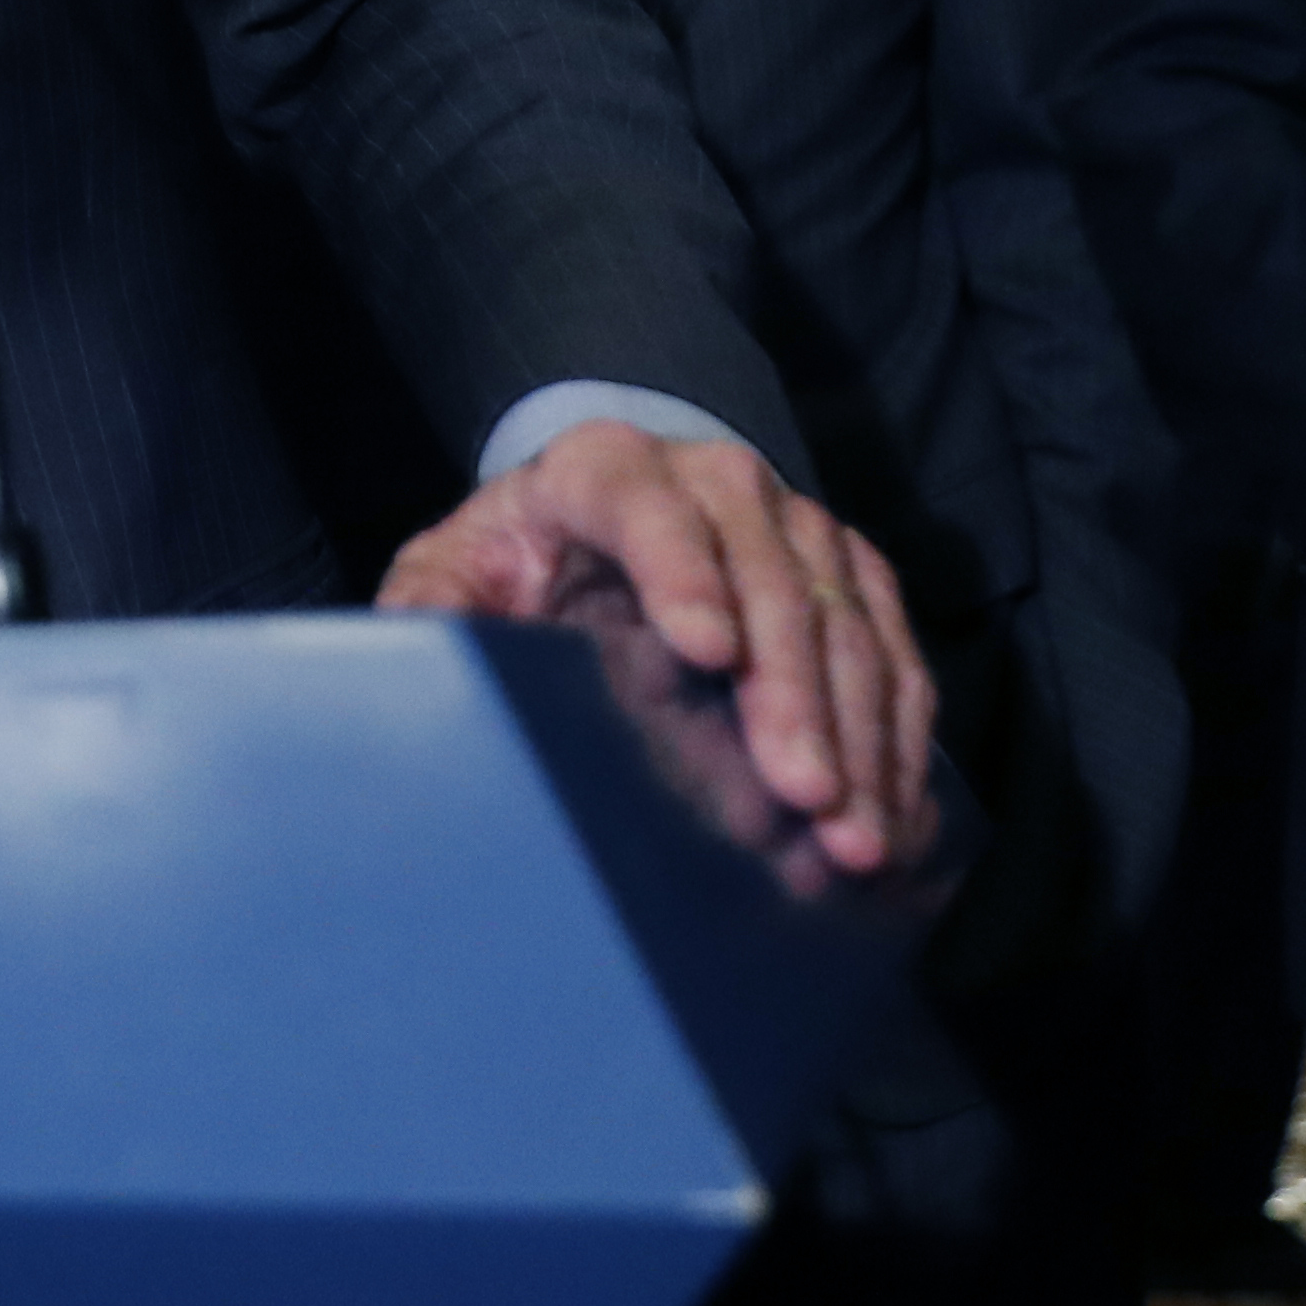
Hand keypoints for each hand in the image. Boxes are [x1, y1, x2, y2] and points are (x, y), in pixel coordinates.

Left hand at [379, 419, 940, 878]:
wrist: (591, 527)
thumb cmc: (515, 565)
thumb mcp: (452, 578)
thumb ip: (433, 609)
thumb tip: (409, 662)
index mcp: (601, 469)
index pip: (644, 505)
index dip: (680, 570)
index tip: (706, 653)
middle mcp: (714, 480)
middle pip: (767, 571)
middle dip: (790, 689)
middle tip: (800, 793)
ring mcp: (794, 524)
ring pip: (845, 618)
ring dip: (859, 733)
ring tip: (855, 836)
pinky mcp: (849, 575)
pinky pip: (893, 654)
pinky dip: (897, 742)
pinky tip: (893, 822)